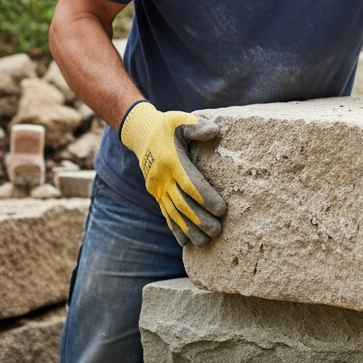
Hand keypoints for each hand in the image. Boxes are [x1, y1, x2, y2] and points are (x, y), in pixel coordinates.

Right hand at [119, 101, 227, 246]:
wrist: (140, 134)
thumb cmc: (167, 126)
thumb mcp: (180, 120)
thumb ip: (197, 126)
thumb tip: (215, 131)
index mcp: (172, 162)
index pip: (190, 184)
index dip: (206, 198)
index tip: (222, 209)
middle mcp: (162, 178)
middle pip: (183, 204)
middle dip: (200, 220)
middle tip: (218, 231)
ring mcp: (157, 188)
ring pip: (174, 214)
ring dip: (189, 230)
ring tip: (206, 243)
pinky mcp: (155, 194)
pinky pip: (165, 214)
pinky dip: (176, 229)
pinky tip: (186, 243)